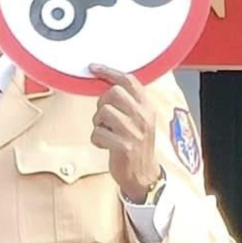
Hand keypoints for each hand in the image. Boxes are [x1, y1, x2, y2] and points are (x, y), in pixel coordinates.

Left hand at [88, 65, 165, 202]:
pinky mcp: (124, 146)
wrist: (143, 174)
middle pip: (113, 93)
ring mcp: (134, 131)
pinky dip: (96, 139)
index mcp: (147, 106)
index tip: (93, 68)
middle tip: (104, 118)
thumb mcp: (139, 119)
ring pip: (104, 112)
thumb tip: (105, 85)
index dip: (109, 72)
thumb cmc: (136, 145)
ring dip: (98, 123)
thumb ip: (128, 103)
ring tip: (106, 132)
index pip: (129, 80)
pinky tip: (105, 145)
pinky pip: (98, 133)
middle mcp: (143, 116)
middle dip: (101, 104)